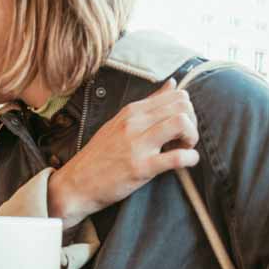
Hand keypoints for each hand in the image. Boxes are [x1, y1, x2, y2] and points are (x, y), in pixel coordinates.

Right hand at [47, 80, 199, 229]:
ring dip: (192, 137)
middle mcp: (135, 123)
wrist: (76, 184)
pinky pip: (176, 157)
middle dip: (193, 122)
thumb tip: (172, 84)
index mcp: (132, 111)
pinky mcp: (141, 168)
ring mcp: (138, 145)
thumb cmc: (99, 156)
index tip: (179, 128)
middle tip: (185, 139)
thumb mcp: (120, 122)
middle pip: (183, 105)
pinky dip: (190, 159)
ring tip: (184, 149)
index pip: (175, 94)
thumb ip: (149, 104)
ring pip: (181, 123)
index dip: (187, 110)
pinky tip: (187, 163)